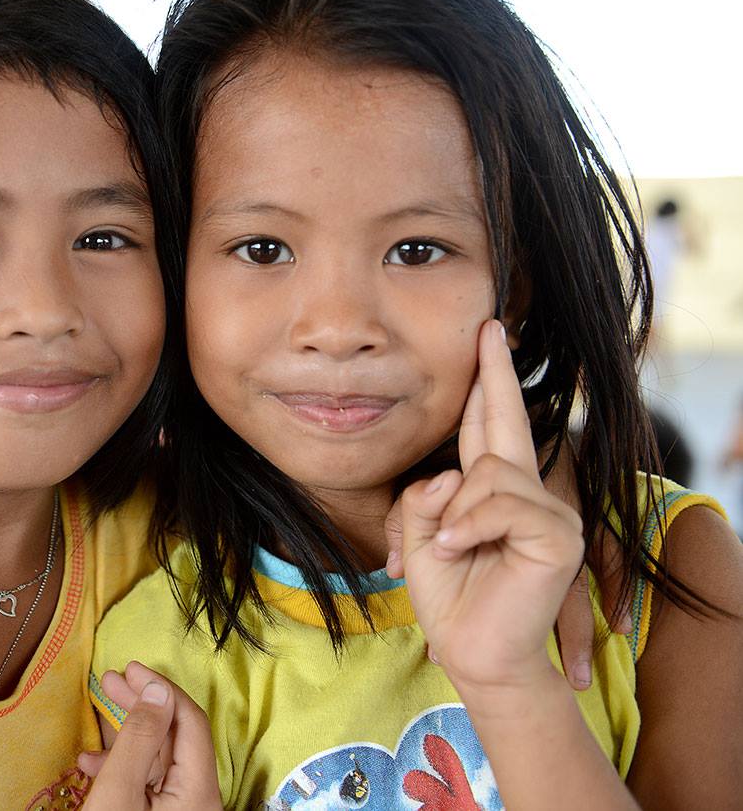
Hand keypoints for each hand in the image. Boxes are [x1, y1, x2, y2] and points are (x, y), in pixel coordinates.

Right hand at [79, 662, 221, 809]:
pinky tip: (96, 762)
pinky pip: (151, 779)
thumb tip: (157, 690)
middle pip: (176, 736)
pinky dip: (126, 764)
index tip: (131, 671)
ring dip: (130, 734)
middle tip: (113, 682)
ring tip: (100, 718)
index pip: (191, 721)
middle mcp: (199, 799)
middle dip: (142, 705)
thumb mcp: (118, 788)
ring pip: (161, 756)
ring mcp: (183, 808)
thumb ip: (139, 738)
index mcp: (198, 791)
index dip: (161, 689)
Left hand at [399, 320, 584, 691]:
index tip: (490, 333)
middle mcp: (527, 490)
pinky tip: (454, 550)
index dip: (489, 381)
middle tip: (491, 328)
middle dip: (496, 373)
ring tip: (445, 548)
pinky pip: (499, 505)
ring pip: (486, 474)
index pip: (490, 424)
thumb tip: (455, 473)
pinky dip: (466, 528)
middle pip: (505, 422)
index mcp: (493, 488)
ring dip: (452, 513)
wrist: (472, 649)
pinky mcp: (557, 534)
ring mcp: (548, 510)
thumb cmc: (447, 593)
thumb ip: (427, 494)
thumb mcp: (419, 533)